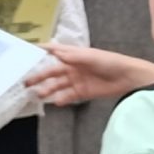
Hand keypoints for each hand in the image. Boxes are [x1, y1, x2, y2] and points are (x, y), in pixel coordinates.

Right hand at [25, 42, 153, 106]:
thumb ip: (72, 57)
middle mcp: (73, 66)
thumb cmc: (110, 62)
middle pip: (52, 71)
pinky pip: (67, 96)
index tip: (26, 52)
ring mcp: (76, 80)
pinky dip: (61, 99)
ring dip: (47, 89)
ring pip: (57, 85)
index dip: (41, 51)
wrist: (127, 78)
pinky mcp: (82, 92)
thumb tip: (54, 53)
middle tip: (26, 81)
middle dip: (39, 75)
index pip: (54, 51)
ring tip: (38, 94)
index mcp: (74, 54)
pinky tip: (55, 102)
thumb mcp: (91, 57)